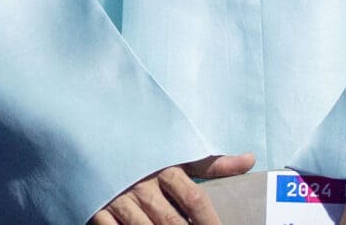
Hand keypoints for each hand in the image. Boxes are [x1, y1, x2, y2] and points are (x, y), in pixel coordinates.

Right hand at [91, 153, 255, 224]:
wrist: (94, 131)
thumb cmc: (144, 146)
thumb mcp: (178, 150)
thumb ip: (212, 163)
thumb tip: (250, 160)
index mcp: (165, 167)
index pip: (194, 199)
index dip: (210, 221)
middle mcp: (142, 183)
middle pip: (171, 221)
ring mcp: (118, 197)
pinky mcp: (96, 207)